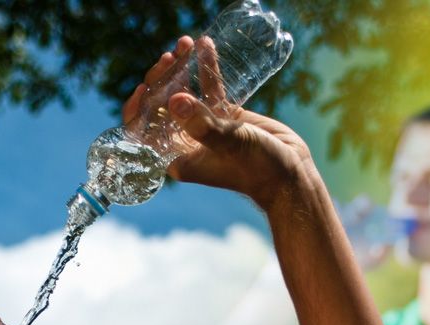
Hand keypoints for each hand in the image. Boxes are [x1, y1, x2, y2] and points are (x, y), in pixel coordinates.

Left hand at [124, 37, 316, 211]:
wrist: (291, 174)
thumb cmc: (258, 169)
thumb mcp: (229, 144)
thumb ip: (202, 124)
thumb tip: (175, 100)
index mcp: (178, 156)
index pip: (144, 131)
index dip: (138, 108)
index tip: (143, 87)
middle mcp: (187, 142)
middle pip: (162, 106)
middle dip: (161, 79)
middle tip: (169, 58)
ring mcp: (206, 127)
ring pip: (185, 93)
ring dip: (181, 68)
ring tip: (185, 44)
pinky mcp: (225, 116)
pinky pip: (209, 89)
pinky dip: (206, 68)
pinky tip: (206, 45)